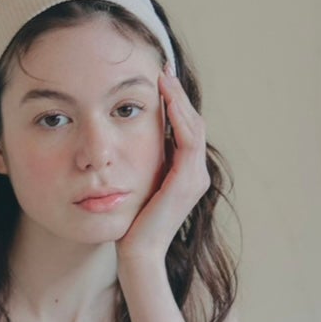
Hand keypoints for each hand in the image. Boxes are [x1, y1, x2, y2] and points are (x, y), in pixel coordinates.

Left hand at [116, 66, 209, 266]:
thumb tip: (124, 143)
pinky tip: (165, 99)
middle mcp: (196, 174)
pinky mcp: (187, 182)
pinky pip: (187, 140)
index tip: (159, 78)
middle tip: (163, 67)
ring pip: (193, 126)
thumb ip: (141, 166)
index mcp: (186, 174)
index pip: (185, 129)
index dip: (174, 102)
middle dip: (177, 94)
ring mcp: (195, 178)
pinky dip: (178, 117)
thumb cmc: (130, 226)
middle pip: (192, 122)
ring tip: (163, 76)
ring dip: (178, 99)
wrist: (136, 254)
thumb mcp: (136, 187)